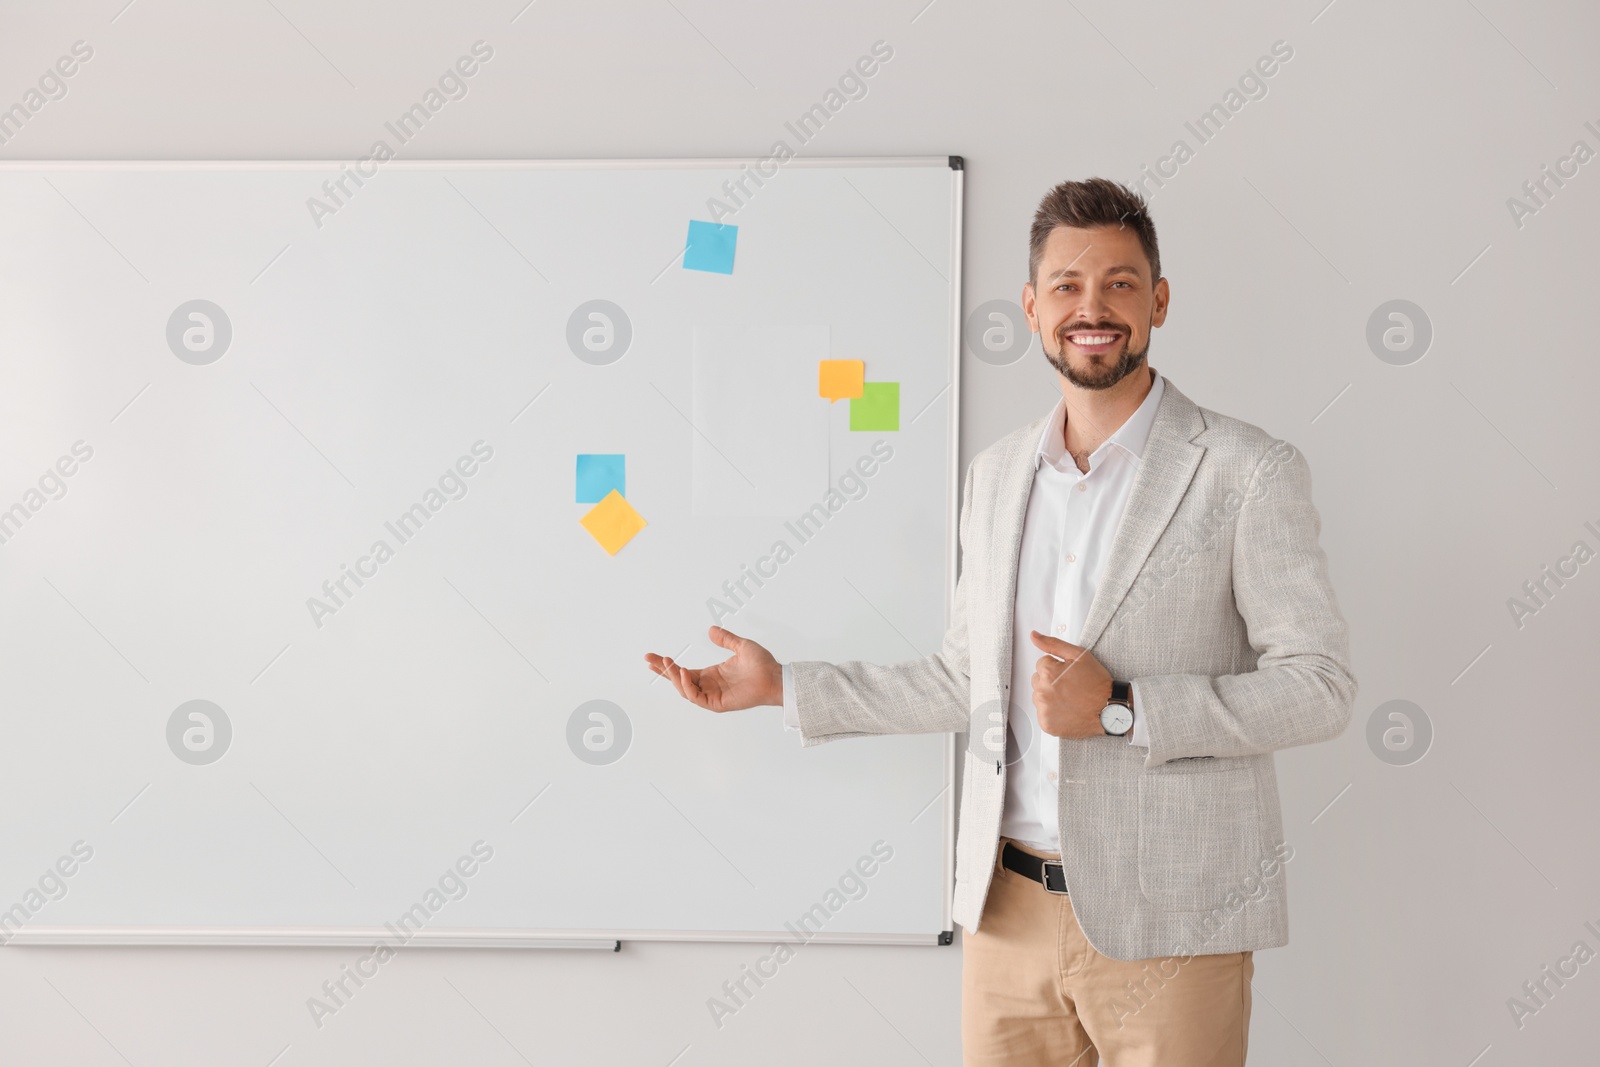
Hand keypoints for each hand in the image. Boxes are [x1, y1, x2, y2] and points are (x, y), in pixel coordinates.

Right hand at [644, 626, 782, 712]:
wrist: (775, 677)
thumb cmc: (762, 664)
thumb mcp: (741, 646)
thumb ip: (725, 639)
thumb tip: (710, 629)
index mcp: (711, 675)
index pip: (683, 671)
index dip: (667, 665)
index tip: (652, 657)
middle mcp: (708, 685)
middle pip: (678, 681)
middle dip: (663, 670)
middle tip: (648, 659)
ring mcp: (712, 695)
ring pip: (684, 689)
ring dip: (673, 677)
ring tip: (667, 662)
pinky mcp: (717, 703)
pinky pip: (697, 697)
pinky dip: (687, 686)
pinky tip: (684, 672)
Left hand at [1028, 630, 1112, 738]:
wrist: (1110, 710)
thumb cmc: (1097, 684)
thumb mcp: (1079, 655)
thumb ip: (1053, 644)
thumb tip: (1034, 636)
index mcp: (1048, 672)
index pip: (1042, 664)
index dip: (1057, 668)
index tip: (1070, 675)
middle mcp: (1042, 692)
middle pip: (1038, 681)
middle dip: (1051, 682)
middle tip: (1071, 687)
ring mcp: (1044, 709)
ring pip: (1039, 697)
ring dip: (1050, 697)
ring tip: (1070, 699)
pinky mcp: (1046, 724)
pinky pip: (1043, 714)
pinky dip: (1053, 713)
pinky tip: (1067, 710)